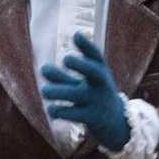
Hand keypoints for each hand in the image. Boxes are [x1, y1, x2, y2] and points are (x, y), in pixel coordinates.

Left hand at [40, 32, 130, 150]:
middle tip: (65, 59)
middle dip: (81, 64)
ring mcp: (99, 101)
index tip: (76, 35)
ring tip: (44, 90)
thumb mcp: (81, 85)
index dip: (87, 46)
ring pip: (78, 94)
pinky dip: (61, 111)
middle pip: (95, 72)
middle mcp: (102, 85)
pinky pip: (75, 114)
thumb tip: (43, 68)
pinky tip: (52, 110)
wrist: (115, 123)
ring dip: (59, 91)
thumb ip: (62, 77)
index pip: (96, 56)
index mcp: (100, 72)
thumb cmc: (93, 97)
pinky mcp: (94, 118)